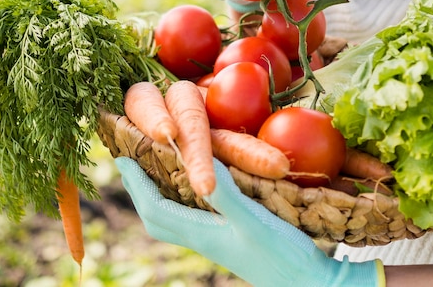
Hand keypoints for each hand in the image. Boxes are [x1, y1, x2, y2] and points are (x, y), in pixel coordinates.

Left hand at [115, 156, 383, 286]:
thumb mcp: (254, 221)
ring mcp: (218, 242)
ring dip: (160, 196)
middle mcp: (204, 239)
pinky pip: (195, 218)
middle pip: (158, 218)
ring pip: (175, 220)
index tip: (121, 158)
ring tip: (158, 172)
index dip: (136, 184)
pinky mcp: (232, 240)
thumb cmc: (284, 256)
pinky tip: (200, 188)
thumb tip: (198, 164)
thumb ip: (226, 195)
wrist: (311, 285)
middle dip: (140, 192)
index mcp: (202, 234)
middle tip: (132, 166)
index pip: (154, 209)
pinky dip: (185, 200)